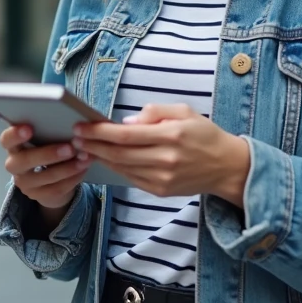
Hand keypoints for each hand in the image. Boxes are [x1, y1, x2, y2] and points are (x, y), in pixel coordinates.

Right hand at [0, 124, 92, 209]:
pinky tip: (83, 169)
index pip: (6, 139)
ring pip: (45, 176)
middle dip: (48, 154)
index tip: (29, 128)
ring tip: (84, 158)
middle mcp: (14, 165)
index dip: (15, 134)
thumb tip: (71, 124)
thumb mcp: (45, 139)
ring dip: (68, 167)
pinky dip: (73, 178)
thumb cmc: (47, 148)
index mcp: (13, 146)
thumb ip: (49, 131)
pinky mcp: (37, 196)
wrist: (48, 178)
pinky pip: (56, 188)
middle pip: (24, 161)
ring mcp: (24, 183)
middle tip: (70, 148)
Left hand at [74, 104, 250, 204]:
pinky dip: (115, 168)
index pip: (125, 135)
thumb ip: (155, 112)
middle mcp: (165, 159)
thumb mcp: (184, 111)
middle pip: (118, 153)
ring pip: (121, 168)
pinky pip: (131, 178)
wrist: (226, 167)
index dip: (99, 131)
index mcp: (170, 136)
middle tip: (75, 137)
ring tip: (84, 148)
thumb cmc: (204, 134)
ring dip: (99, 158)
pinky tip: (105, 159)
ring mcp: (162, 178)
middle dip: (93, 144)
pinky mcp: (160, 190)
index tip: (82, 126)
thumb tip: (127, 121)